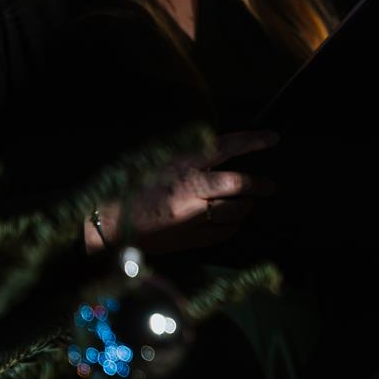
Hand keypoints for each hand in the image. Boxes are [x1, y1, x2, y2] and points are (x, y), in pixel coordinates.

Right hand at [85, 130, 277, 252]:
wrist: (106, 225)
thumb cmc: (128, 188)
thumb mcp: (159, 163)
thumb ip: (189, 159)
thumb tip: (217, 153)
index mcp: (182, 164)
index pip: (227, 147)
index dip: (252, 141)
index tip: (273, 138)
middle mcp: (192, 189)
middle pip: (238, 184)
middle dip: (259, 184)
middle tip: (270, 186)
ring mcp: (193, 217)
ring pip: (235, 210)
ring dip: (246, 206)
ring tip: (251, 203)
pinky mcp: (190, 239)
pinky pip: (223, 232)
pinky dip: (232, 226)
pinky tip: (233, 222)